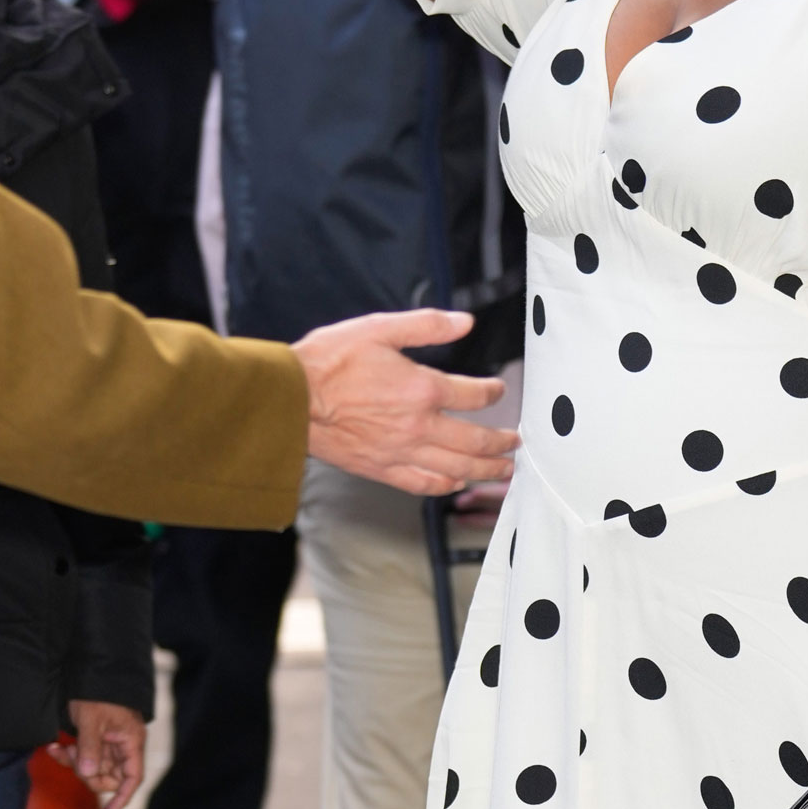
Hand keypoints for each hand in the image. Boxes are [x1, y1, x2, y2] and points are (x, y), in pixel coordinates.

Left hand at [56, 700, 146, 808]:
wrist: (89, 672)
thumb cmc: (98, 693)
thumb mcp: (91, 719)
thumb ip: (91, 748)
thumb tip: (89, 774)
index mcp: (130, 741)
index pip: (133, 777)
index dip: (123, 797)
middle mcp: (122, 746)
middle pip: (110, 777)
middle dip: (88, 774)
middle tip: (72, 758)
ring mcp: (109, 745)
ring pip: (93, 768)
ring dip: (74, 764)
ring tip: (60, 748)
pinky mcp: (95, 741)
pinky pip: (84, 758)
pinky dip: (69, 756)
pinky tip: (54, 747)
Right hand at [296, 309, 521, 492]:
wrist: (291, 400)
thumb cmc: (329, 362)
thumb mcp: (379, 328)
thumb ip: (426, 325)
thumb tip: (465, 322)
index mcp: (422, 389)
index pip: (474, 395)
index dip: (493, 392)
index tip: (498, 390)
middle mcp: (419, 426)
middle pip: (476, 441)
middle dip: (501, 443)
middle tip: (516, 442)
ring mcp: (402, 452)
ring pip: (457, 469)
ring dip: (486, 470)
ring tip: (503, 470)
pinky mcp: (383, 470)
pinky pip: (424, 485)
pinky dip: (447, 486)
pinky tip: (457, 483)